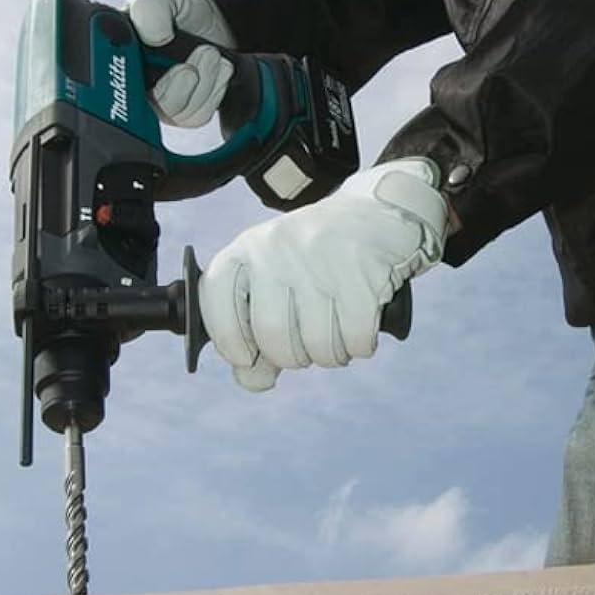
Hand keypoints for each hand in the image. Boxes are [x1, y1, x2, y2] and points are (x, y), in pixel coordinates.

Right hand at [126, 0, 235, 127]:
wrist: (213, 21)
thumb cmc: (179, 10)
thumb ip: (149, 9)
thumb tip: (153, 37)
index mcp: (116, 59)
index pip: (112, 90)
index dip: (136, 88)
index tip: (175, 68)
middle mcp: (133, 87)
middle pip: (147, 108)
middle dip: (180, 84)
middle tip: (205, 52)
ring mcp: (158, 104)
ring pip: (177, 113)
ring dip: (204, 82)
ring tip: (212, 53)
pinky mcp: (183, 113)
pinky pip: (196, 116)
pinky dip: (213, 92)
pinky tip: (218, 69)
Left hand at [198, 159, 449, 390]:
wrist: (378, 212)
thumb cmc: (317, 260)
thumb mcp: (276, 282)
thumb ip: (256, 335)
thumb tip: (251, 381)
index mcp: (246, 248)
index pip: (216, 301)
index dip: (228, 340)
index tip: (245, 358)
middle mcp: (276, 248)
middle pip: (272, 334)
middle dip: (292, 357)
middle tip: (306, 347)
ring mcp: (319, 256)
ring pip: (318, 344)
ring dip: (331, 355)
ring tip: (337, 333)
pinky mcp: (362, 269)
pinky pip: (356, 339)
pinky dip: (360, 346)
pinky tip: (360, 326)